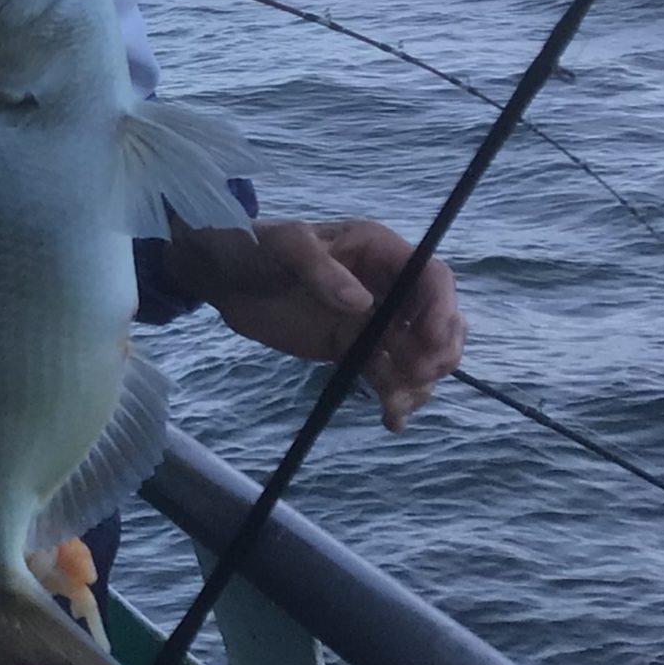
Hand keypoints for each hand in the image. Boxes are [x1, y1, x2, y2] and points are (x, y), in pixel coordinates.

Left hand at [170, 217, 465, 431]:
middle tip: (416, 375)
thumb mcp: (285, 245)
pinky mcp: (352, 348)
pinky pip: (385, 374)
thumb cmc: (254, 245)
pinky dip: (394, 396)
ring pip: (415, 354)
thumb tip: (361, 302)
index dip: (441, 309)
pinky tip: (392, 419)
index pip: (432, 278)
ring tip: (394, 405)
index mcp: (379, 251)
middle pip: (436, 321)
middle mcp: (387, 285)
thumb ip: (321, 270)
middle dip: (437, 351)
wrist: (222, 276)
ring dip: (417, 382)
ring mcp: (371, 320)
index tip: (431, 342)